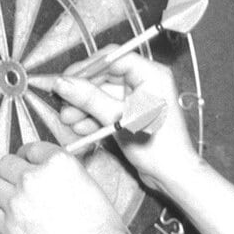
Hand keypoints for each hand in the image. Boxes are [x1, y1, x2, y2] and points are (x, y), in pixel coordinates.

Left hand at [0, 142, 147, 233]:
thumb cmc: (102, 226)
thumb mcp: (88, 185)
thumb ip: (64, 176)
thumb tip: (50, 179)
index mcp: (58, 162)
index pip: (30, 149)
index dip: (27, 158)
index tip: (26, 165)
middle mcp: (33, 177)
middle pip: (5, 164)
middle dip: (9, 173)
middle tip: (16, 185)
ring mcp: (17, 201)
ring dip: (0, 194)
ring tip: (11, 204)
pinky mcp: (9, 227)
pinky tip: (9, 223)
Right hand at [55, 51, 200, 194]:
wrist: (171, 175)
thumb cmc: (157, 148)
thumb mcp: (119, 120)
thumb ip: (90, 99)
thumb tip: (63, 83)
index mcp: (151, 74)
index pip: (113, 58)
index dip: (86, 68)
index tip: (65, 79)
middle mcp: (145, 82)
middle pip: (104, 77)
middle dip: (81, 92)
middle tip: (62, 102)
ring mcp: (137, 98)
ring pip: (102, 94)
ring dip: (83, 107)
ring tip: (68, 119)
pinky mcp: (130, 113)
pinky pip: (107, 108)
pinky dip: (92, 117)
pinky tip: (80, 128)